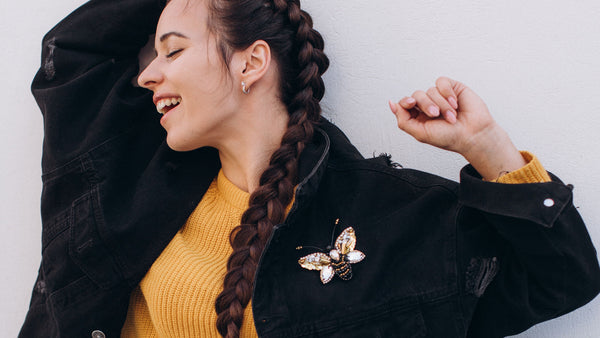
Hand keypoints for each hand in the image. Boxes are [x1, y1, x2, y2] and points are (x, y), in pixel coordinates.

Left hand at [389, 77, 525, 179]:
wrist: (473, 135)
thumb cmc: (449, 137)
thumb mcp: (421, 133)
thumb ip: (403, 120)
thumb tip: (392, 104)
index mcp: (418, 116)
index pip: (405, 103)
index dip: (406, 101)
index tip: (411, 104)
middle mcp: (428, 105)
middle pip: (417, 95)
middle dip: (426, 105)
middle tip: (436, 115)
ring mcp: (440, 96)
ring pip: (431, 90)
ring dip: (441, 104)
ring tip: (451, 116)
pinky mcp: (452, 88)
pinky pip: (442, 82)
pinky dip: (447, 93)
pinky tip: (455, 103)